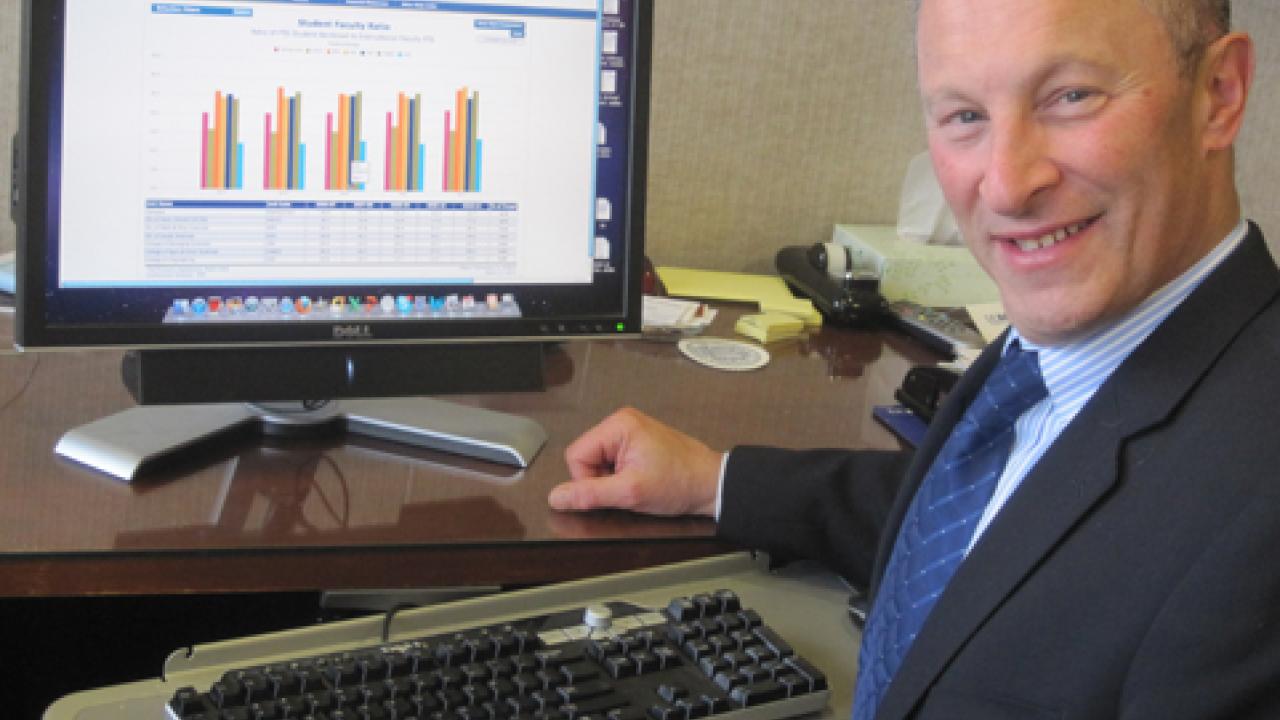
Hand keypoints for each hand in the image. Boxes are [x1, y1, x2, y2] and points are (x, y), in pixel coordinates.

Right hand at [548, 407, 722, 516]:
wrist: (711, 485)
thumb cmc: (679, 483)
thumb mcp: (630, 493)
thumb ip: (589, 494)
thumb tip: (556, 497)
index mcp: (618, 425)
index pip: (575, 455)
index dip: (587, 480)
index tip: (612, 491)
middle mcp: (621, 422)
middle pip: (585, 457)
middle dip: (601, 480)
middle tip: (627, 488)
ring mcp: (629, 432)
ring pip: (597, 462)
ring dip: (611, 480)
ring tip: (637, 484)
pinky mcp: (636, 443)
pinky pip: (611, 462)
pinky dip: (620, 477)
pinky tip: (640, 481)